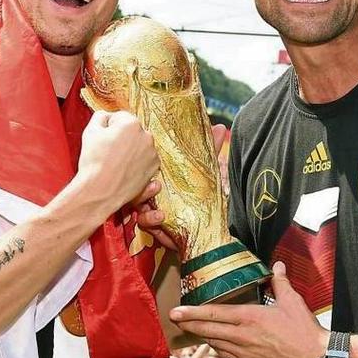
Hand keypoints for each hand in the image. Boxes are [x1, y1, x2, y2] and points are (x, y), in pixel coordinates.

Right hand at [77, 110, 160, 215]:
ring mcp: (152, 153)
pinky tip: (124, 171)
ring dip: (130, 151)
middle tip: (108, 151)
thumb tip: (105, 116)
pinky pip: (145, 161)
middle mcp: (146, 136)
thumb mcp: (90, 131)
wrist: (100, 190)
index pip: (120, 118)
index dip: (108, 128)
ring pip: (140, 147)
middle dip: (122, 138)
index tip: (103, 138)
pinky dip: (137, 164)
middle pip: (132, 132)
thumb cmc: (95, 162)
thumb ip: (100, 117)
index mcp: (131, 123)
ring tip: (115, 163)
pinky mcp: (154, 169)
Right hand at [132, 124, 227, 252]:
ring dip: (143, 196)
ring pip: (136, 201)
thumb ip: (210, 151)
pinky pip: (144, 222)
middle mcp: (152, 192)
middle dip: (140, 176)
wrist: (208, 230)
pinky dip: (150, 219)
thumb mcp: (207, 173)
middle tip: (152, 174)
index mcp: (161, 176)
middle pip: (137, 181)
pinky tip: (161, 216)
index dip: (143, 157)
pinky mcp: (154, 226)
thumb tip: (222, 127)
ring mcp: (150, 208)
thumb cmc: (203, 198)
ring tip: (156, 190)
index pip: (147, 164)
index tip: (144, 148)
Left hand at [170, 261, 327, 357]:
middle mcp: (242, 337)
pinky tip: (216, 344)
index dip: (193, 313)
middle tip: (174, 320)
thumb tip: (277, 266)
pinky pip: (228, 356)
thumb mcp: (293, 302)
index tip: (176, 311)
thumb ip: (280, 283)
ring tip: (193, 329)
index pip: (214, 314)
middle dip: (189, 324)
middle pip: (208, 330)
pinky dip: (219, 348)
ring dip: (204, 336)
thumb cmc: (304, 331)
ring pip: (216, 344)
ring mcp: (245, 354)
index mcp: (250, 318)